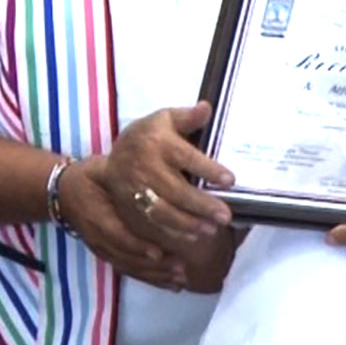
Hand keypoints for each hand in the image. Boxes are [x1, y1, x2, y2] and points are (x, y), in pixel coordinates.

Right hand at [61, 155, 189, 288]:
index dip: (137, 246)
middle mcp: (98, 238)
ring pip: (128, 267)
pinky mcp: (107, 254)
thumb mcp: (102, 171)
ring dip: (154, 276)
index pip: (117, 235)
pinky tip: (170, 283)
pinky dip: (149, 279)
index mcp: (97, 216)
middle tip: (181, 268)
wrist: (64, 193)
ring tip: (180, 279)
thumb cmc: (90, 177)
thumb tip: (156, 179)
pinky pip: (127, 270)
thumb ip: (123, 179)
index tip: (158, 253)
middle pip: (126, 257)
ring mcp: (102, 249)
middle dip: (154, 267)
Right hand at [102, 103, 233, 249]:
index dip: (208, 169)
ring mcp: (133, 189)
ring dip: (188, 223)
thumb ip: (187, 117)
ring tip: (211, 229)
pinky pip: (149, 223)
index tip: (230, 180)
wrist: (114, 156)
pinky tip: (191, 236)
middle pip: (175, 190)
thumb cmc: (149, 135)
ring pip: (161, 211)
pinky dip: (170, 233)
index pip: (185, 157)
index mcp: (157, 142)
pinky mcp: (127, 205)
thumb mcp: (165, 119)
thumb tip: (207, 108)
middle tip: (225, 215)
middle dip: (201, 205)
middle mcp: (144, 167)